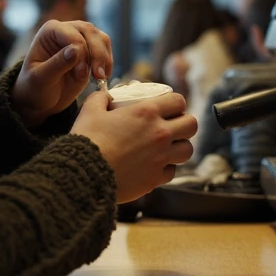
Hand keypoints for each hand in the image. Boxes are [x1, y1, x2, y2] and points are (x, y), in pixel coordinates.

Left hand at [11, 20, 112, 126]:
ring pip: (102, 39)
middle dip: (97, 54)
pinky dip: (107, 63)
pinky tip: (102, 78)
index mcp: (50, 30)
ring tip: (101, 78)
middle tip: (98, 76)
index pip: (73, 34)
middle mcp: (66, 30)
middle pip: (91, 32)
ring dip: (104, 58)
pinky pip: (106, 50)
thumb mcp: (40, 79)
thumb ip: (57, 64)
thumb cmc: (35, 87)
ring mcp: (80, 38)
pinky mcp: (90, 51)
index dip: (81, 53)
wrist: (41, 98)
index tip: (81, 74)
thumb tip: (76, 49)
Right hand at [71, 91, 196, 202]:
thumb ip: (101, 98)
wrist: (84, 173)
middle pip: (191, 125)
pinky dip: (165, 168)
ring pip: (188, 150)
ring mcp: (161, 158)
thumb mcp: (90, 110)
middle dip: (184, 124)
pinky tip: (153, 165)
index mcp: (147, 112)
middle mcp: (159, 134)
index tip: (168, 108)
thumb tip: (105, 96)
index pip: (178, 101)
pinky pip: (172, 172)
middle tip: (172, 127)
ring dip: (179, 147)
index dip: (175, 103)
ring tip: (167, 147)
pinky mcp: (156, 179)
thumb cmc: (88, 140)